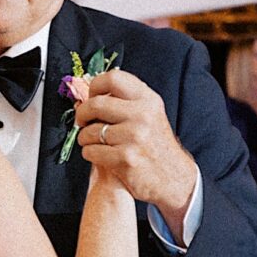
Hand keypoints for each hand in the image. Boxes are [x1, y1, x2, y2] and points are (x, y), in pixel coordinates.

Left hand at [75, 70, 197, 228]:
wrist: (173, 177)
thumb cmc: (155, 145)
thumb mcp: (149, 114)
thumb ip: (124, 101)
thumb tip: (88, 95)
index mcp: (148, 99)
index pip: (113, 78)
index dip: (95, 86)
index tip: (91, 97)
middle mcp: (142, 115)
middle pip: (96, 104)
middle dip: (82, 114)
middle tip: (82, 121)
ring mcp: (134, 137)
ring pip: (90, 130)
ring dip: (84, 137)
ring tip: (93, 141)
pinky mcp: (126, 158)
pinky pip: (91, 151)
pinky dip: (90, 153)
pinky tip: (99, 154)